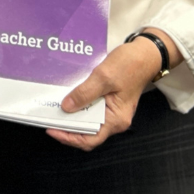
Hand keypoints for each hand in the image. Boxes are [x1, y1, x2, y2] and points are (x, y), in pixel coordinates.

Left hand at [45, 29, 176, 151]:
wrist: (145, 54)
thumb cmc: (130, 65)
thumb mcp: (104, 77)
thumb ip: (85, 93)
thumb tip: (66, 107)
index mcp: (116, 120)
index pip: (90, 139)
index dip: (69, 138)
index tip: (51, 129)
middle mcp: (114, 120)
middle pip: (87, 132)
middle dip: (67, 127)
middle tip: (47, 118)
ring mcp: (111, 111)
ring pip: (87, 120)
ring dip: (71, 116)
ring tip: (53, 109)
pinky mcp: (108, 102)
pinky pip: (90, 108)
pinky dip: (78, 105)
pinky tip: (66, 98)